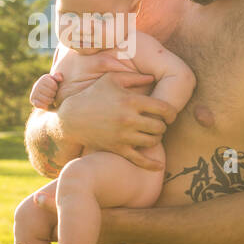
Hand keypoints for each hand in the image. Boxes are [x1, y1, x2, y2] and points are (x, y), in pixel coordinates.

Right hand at [29, 72, 62, 109]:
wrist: (48, 96)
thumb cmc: (54, 87)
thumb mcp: (58, 81)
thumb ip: (59, 76)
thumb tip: (60, 79)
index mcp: (44, 78)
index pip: (54, 86)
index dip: (56, 89)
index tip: (55, 88)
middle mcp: (37, 84)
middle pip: (50, 93)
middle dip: (54, 95)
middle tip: (53, 95)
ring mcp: (33, 92)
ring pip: (46, 100)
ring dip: (51, 101)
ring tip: (51, 99)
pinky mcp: (32, 99)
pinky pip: (39, 104)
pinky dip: (44, 106)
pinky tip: (47, 104)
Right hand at [56, 71, 177, 171]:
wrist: (72, 118)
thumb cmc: (92, 95)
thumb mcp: (111, 80)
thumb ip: (134, 77)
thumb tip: (153, 77)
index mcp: (131, 101)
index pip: (163, 109)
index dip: (172, 113)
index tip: (170, 115)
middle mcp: (129, 119)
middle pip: (160, 127)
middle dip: (163, 126)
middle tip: (159, 125)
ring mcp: (123, 135)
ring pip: (152, 142)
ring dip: (156, 139)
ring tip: (152, 135)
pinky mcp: (117, 148)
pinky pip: (139, 159)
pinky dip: (151, 164)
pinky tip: (159, 166)